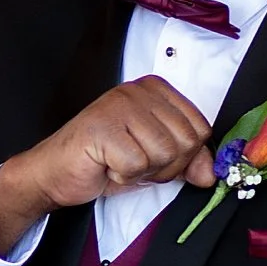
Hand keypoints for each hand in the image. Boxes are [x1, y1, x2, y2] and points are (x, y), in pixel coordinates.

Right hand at [0, 78, 217, 249]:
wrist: (56, 173)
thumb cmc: (104, 162)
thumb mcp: (156, 161)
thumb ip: (187, 161)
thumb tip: (210, 174)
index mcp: (156, 90)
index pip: (200, 129)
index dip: (182, 157)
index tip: (153, 156)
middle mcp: (138, 90)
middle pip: (185, 141)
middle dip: (163, 166)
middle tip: (133, 162)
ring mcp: (119, 105)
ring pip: (164, 152)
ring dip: (142, 171)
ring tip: (118, 162)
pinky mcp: (102, 126)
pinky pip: (137, 163)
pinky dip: (123, 175)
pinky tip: (106, 165)